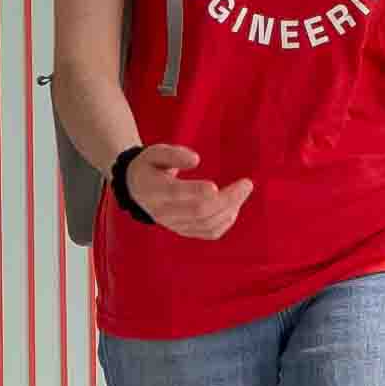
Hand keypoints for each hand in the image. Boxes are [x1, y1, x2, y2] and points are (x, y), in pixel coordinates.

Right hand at [130, 148, 248, 240]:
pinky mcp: (185, 231)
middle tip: (247, 183)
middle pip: (198, 211)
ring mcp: (175, 225)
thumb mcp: (154, 153)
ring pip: (208, 224)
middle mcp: (163, 212)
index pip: (175, 194)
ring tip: (243, 190)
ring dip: (231, 208)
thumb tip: (196, 159)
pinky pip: (209, 232)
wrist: (138, 190)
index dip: (195, 191)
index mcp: (154, 190)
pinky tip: (234, 206)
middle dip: (227, 199)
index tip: (215, 186)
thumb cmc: (150, 167)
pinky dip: (226, 221)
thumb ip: (173, 154)